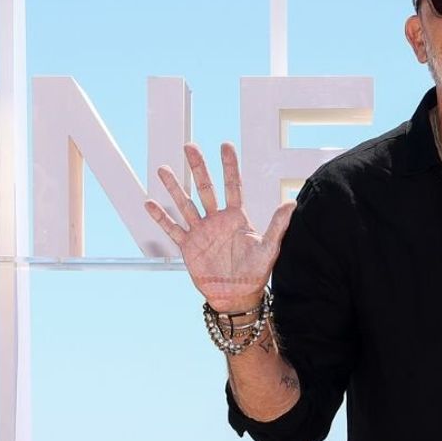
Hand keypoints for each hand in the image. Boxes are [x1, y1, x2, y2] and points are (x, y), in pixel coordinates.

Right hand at [144, 142, 294, 311]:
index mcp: (237, 217)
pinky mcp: (189, 246)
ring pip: (185, 204)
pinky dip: (161, 217)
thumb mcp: (269, 248)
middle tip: (189, 146)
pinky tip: (149, 203)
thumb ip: (277, 225)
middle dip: (198, 167)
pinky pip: (173, 228)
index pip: (232, 185)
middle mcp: (217, 220)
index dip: (229, 166)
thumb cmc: (256, 272)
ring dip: (174, 187)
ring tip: (163, 169)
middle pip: (206, 188)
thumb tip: (291, 203)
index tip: (225, 145)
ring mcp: (201, 232)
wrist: (237, 296)